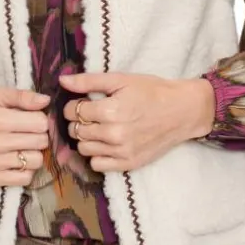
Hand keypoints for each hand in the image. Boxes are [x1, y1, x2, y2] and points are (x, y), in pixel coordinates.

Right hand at [0, 87, 50, 186]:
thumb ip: (22, 96)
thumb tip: (46, 101)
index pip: (40, 123)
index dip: (41, 118)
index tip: (32, 117)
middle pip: (40, 142)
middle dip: (39, 134)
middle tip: (28, 131)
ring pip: (35, 161)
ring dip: (34, 152)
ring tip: (23, 145)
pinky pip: (24, 179)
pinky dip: (25, 169)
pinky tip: (17, 159)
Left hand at [59, 72, 214, 171]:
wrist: (182, 111)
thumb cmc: (152, 91)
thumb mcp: (121, 79)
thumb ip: (89, 81)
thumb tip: (63, 81)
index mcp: (110, 110)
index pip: (72, 111)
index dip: (74, 105)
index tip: (84, 102)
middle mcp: (113, 134)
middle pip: (76, 131)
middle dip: (79, 121)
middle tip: (93, 114)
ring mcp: (121, 152)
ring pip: (84, 149)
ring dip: (86, 138)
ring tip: (100, 128)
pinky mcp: (129, 164)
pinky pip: (97, 165)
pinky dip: (97, 155)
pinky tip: (107, 143)